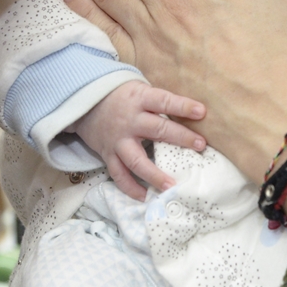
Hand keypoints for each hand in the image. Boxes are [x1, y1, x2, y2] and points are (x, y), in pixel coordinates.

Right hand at [69, 81, 207, 199]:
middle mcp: (130, 120)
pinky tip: (144, 196)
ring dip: (154, 175)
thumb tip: (192, 113)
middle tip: (200, 146)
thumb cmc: (121, 95)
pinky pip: (118, 173)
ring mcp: (118, 140)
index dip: (182, 106)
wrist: (84, 101)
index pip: (164, 101)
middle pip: (157, 130)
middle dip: (180, 138)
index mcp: (140, 99)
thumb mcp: (139, 89)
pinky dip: (130, 187)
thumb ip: (159, 102)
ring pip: (136, 160)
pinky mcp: (107, 154)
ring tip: (171, 186)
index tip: (201, 112)